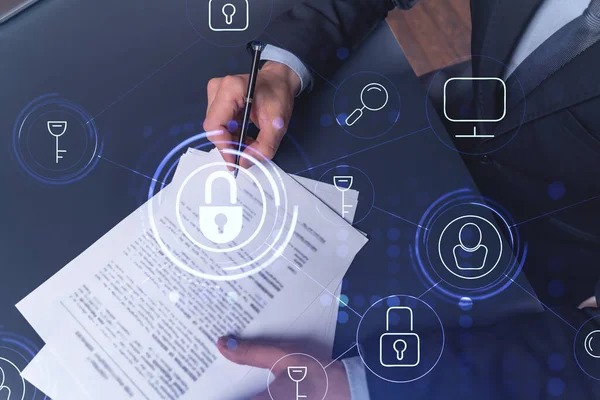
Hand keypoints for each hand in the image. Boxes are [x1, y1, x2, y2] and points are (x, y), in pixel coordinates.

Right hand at [204, 61, 300, 166]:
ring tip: (251, 143)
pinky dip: (232, 134)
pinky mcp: (217, 98)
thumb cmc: (278, 94)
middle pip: (214, 128)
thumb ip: (264, 147)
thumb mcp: (277, 124)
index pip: (215, 125)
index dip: (223, 146)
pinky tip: (245, 136)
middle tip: (247, 154)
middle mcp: (218, 88)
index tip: (234, 161)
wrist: (279, 80)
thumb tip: (244, 163)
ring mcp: (215, 92)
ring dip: (232, 140)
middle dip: (230, 145)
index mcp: (231, 88)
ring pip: (216, 128)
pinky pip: (219, 124)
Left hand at [217, 336, 350, 399]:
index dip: (213, 395)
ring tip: (236, 387)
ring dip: (244, 393)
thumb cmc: (318, 373)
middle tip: (207, 386)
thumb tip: (223, 344)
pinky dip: (257, 397)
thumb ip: (251, 353)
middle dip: (228, 393)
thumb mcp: (284, 356)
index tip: (198, 388)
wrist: (351, 391)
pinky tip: (256, 390)